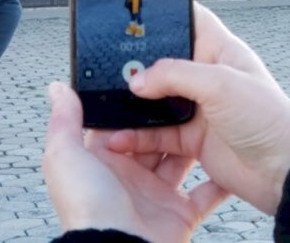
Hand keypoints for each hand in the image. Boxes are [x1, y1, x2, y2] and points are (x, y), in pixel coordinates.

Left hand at [42, 82, 226, 241]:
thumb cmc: (87, 208)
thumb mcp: (65, 157)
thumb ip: (64, 121)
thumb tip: (58, 88)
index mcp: (104, 162)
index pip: (122, 124)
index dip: (135, 103)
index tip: (152, 77)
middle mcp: (132, 177)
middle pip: (157, 137)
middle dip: (170, 117)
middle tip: (187, 91)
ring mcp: (158, 194)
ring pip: (182, 158)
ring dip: (196, 140)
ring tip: (211, 113)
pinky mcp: (182, 212)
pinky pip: (207, 192)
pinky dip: (221, 179)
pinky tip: (230, 156)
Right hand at [107, 4, 289, 214]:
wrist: (283, 170)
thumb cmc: (266, 118)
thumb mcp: (221, 85)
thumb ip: (175, 76)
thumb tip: (138, 80)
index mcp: (221, 52)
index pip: (191, 21)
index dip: (166, 14)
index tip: (134, 13)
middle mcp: (208, 77)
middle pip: (165, 64)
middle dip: (137, 66)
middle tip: (107, 66)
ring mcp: (199, 109)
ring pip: (156, 102)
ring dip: (133, 105)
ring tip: (104, 104)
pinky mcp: (193, 139)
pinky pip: (157, 134)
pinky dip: (138, 137)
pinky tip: (119, 138)